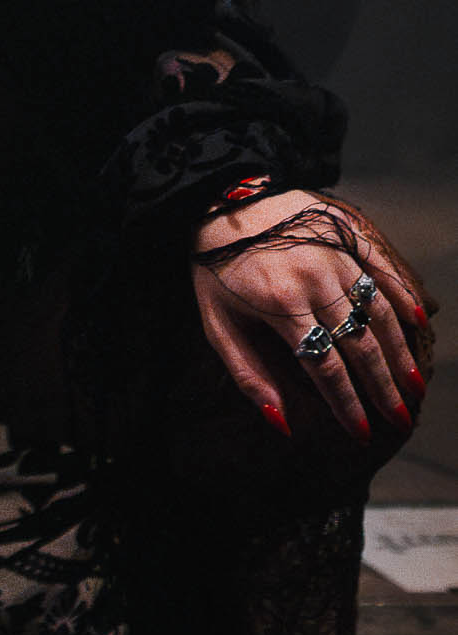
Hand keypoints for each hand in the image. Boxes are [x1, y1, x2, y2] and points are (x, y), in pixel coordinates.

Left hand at [192, 188, 427, 442]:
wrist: (220, 200)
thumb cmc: (215, 270)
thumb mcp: (216, 324)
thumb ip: (247, 375)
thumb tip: (282, 424)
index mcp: (282, 304)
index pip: (325, 366)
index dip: (346, 404)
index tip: (362, 434)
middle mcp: (315, 279)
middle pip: (359, 344)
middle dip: (382, 388)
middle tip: (400, 420)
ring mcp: (335, 254)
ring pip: (378, 311)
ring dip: (399, 351)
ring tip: (414, 386)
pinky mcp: (346, 233)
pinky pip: (382, 267)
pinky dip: (403, 295)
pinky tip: (419, 322)